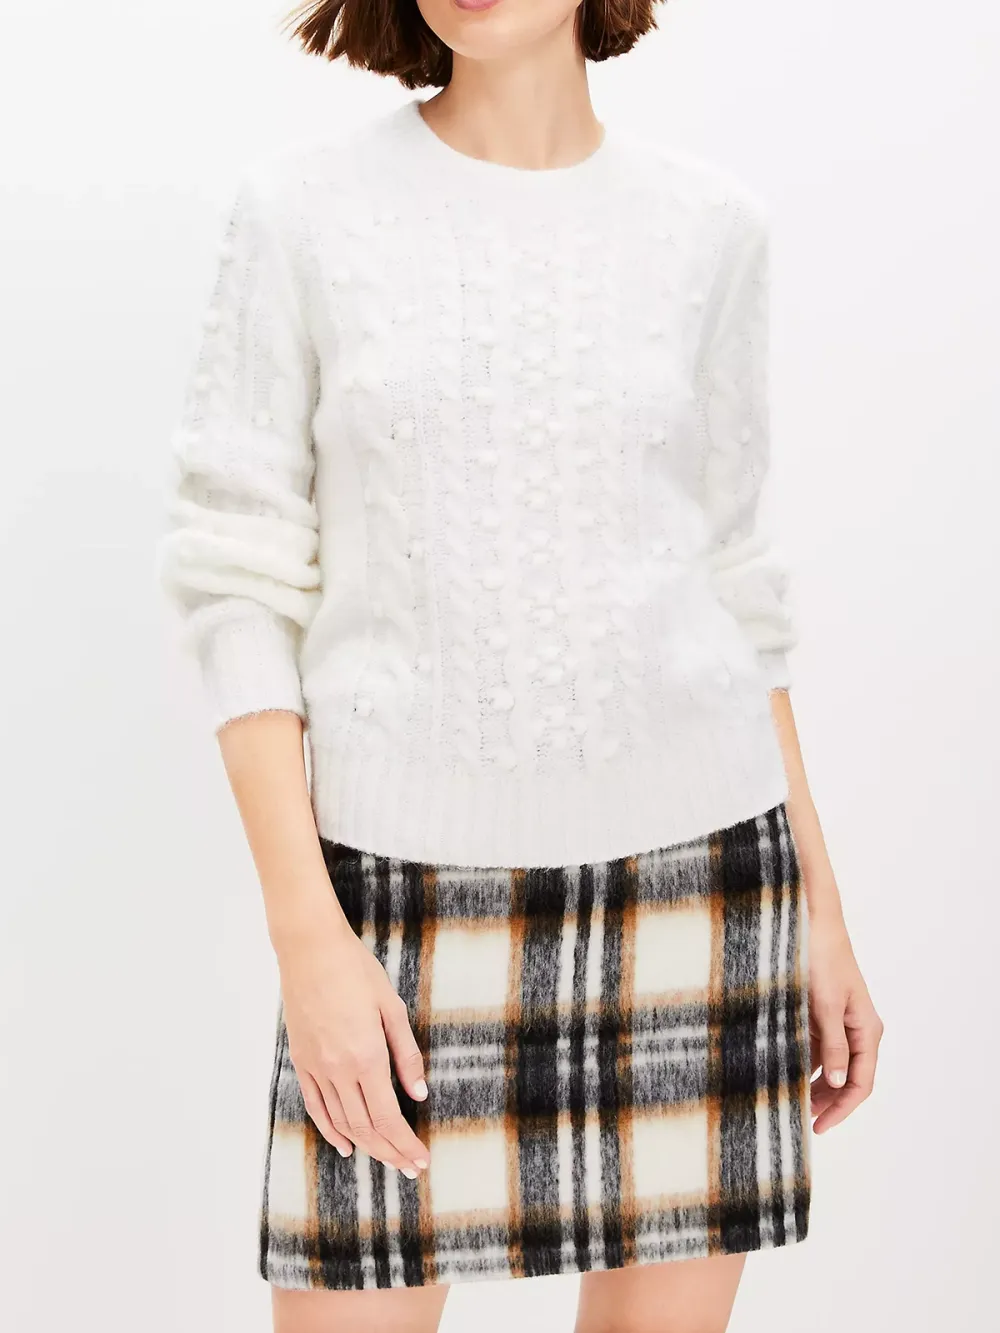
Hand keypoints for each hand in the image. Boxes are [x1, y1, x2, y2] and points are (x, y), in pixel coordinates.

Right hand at [276, 920, 429, 1175]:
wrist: (310, 950)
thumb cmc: (356, 971)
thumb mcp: (391, 1008)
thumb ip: (406, 1055)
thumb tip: (419, 1094)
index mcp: (366, 1057)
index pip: (388, 1118)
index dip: (405, 1144)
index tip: (421, 1160)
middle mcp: (339, 1070)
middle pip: (366, 1127)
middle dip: (391, 1152)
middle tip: (411, 1168)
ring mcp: (316, 1067)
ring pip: (341, 1122)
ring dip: (366, 1147)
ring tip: (388, 1160)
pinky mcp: (302, 1061)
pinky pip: (316, 1107)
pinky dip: (331, 1131)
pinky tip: (346, 1145)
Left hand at [807, 907, 883, 1132]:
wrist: (812, 923)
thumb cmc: (822, 959)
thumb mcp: (826, 1006)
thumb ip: (833, 1046)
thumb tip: (840, 1083)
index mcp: (866, 1030)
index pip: (861, 1082)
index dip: (842, 1108)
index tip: (819, 1127)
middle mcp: (858, 1029)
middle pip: (848, 1077)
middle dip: (828, 1100)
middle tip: (802, 1116)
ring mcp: (840, 1021)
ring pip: (833, 1064)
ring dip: (817, 1082)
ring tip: (793, 1097)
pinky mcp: (823, 1013)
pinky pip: (819, 1047)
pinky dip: (807, 1061)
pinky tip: (789, 1070)